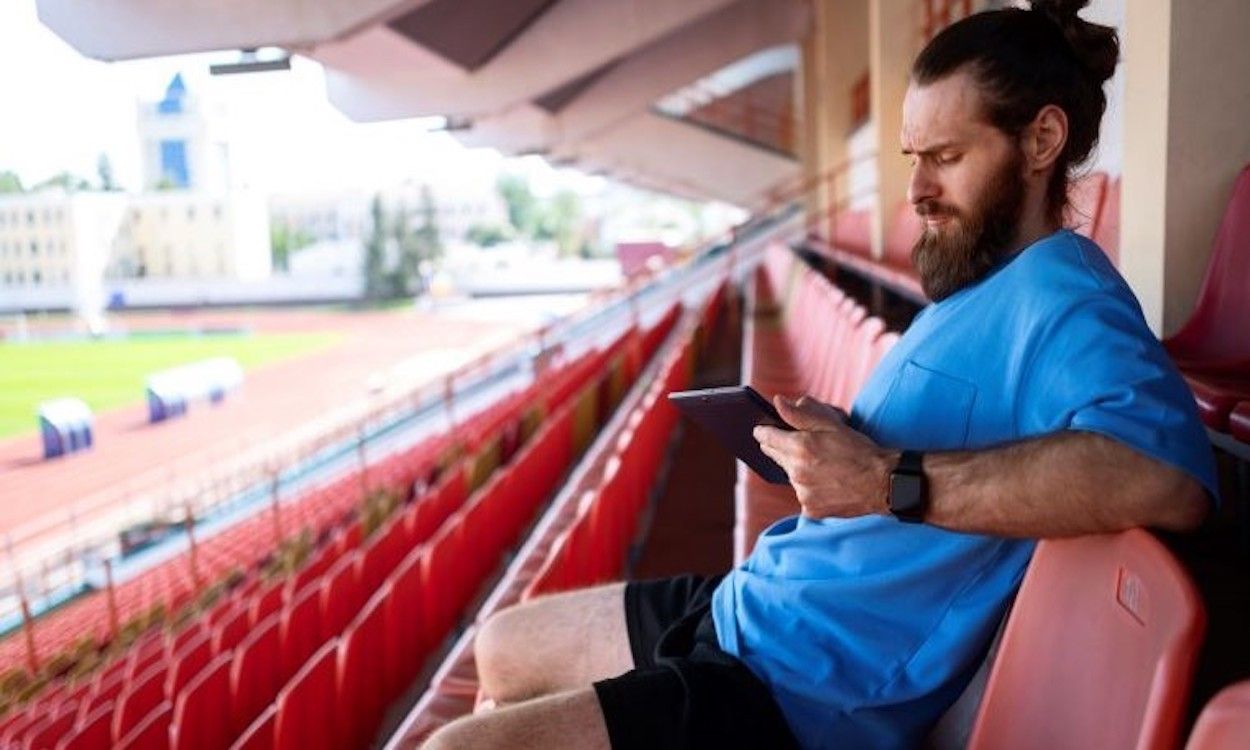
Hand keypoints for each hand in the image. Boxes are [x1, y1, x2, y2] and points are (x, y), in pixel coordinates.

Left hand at [753, 395, 896, 518]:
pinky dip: (810, 488)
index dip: (764, 431)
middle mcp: (796, 472)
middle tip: (799, 444)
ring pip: (790, 476)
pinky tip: (827, 482)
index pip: (767, 437)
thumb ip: (800, 414)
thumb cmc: (859, 450)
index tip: (761, 429)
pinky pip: (802, 494)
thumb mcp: (831, 425)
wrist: (882, 482)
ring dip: (798, 469)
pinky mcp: (810, 509)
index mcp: (799, 448)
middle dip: (782, 447)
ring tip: (822, 465)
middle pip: (775, 456)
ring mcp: (802, 493)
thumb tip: (778, 401)